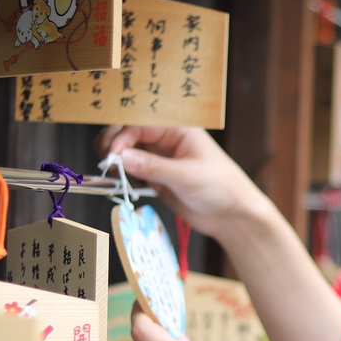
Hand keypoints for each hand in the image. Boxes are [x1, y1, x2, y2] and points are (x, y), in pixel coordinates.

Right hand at [102, 126, 269, 239]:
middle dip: (114, 145)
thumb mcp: (186, 176)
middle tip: (107, 162)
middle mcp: (166, 140)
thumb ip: (153, 167)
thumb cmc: (221, 188)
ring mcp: (160, 159)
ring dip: (116, 160)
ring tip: (114, 173)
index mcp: (177, 128)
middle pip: (128, 134)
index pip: (139, 124)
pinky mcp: (157, 177)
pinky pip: (132, 171)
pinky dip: (124, 176)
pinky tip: (126, 184)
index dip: (122, 137)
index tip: (113, 155)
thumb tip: (121, 157)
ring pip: (128, 152)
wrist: (232, 216)